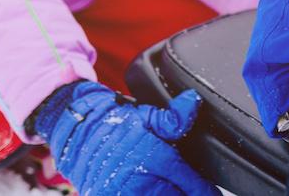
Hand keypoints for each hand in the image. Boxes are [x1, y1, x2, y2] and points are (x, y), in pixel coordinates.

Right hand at [28, 81, 218, 195]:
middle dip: (188, 195)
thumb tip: (193, 102)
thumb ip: (174, 118)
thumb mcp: (147, 116)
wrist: (76, 135)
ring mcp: (121, 193)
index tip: (212, 194)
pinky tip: (157, 193)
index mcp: (154, 157)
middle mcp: (138, 179)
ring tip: (180, 194)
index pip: (188, 181)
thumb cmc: (115, 126)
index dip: (203, 190)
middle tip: (201, 195)